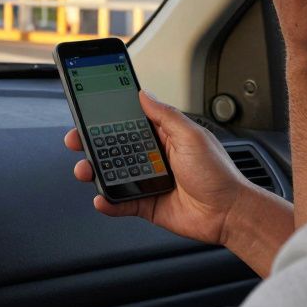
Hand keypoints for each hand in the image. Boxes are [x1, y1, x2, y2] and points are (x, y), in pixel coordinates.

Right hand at [65, 91, 253, 245]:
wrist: (229, 213)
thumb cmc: (218, 174)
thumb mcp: (191, 135)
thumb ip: (165, 115)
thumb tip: (144, 94)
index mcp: (163, 137)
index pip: (129, 122)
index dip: (108, 118)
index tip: (89, 112)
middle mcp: (153, 157)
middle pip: (114, 148)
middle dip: (92, 144)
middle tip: (77, 140)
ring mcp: (148, 181)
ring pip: (112, 174)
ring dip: (95, 172)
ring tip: (86, 170)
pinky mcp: (146, 204)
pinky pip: (121, 203)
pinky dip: (108, 202)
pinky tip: (102, 199)